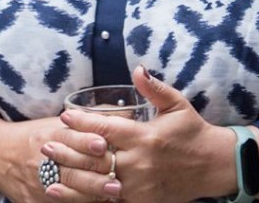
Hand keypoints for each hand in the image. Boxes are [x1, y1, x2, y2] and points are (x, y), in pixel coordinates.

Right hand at [0, 114, 107, 202]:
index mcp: (48, 136)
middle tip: (115, 181)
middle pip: (70, 170)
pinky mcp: (33, 201)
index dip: (85, 142)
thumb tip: (124, 113)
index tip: (103, 145)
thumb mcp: (54, 124)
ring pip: (66, 192)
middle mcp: (42, 159)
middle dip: (94, 176)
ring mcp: (37, 183)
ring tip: (110, 194)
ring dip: (89, 194)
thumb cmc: (34, 137)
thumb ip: (85, 122)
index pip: (68, 138)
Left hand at [45, 67, 238, 202]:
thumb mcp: (177, 105)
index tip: (65, 117)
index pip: (106, 129)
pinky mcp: (140, 201)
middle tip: (45, 145)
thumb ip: (154, 88)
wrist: (213, 167)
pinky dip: (85, 199)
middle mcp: (139, 162)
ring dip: (70, 179)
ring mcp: (138, 186)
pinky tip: (67, 197)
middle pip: (95, 158)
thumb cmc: (193, 132)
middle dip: (68, 151)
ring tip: (46, 174)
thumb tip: (137, 68)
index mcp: (145, 136)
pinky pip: (108, 200)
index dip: (83, 123)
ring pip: (97, 183)